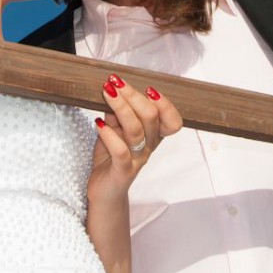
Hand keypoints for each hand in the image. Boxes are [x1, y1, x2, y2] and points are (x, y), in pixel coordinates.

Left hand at [88, 75, 181, 209]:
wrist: (104, 191)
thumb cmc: (111, 158)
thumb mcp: (115, 129)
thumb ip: (117, 113)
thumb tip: (113, 91)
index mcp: (153, 136)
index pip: (173, 121)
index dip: (165, 104)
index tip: (148, 88)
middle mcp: (149, 147)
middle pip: (151, 117)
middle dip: (133, 95)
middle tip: (115, 82)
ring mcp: (136, 160)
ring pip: (135, 130)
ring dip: (120, 107)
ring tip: (106, 92)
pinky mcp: (122, 172)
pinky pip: (120, 151)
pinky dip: (109, 135)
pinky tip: (98, 123)